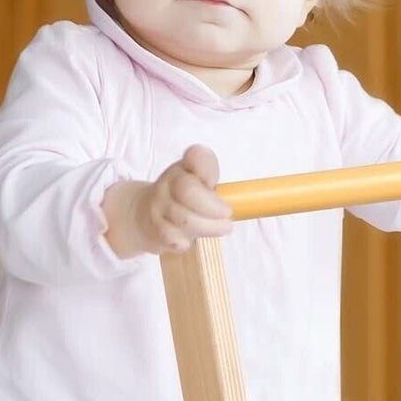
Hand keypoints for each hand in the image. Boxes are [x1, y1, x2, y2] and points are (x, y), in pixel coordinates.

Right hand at [103, 145, 233, 257]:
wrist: (141, 216)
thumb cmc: (184, 201)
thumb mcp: (202, 187)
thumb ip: (225, 190)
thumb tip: (258, 201)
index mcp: (187, 167)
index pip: (198, 157)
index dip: (206, 168)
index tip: (212, 182)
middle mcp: (170, 181)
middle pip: (189, 191)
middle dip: (213, 208)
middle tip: (227, 216)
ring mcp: (160, 205)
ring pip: (185, 219)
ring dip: (208, 228)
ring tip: (219, 228)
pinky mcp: (155, 228)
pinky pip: (175, 238)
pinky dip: (186, 242)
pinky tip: (188, 239)